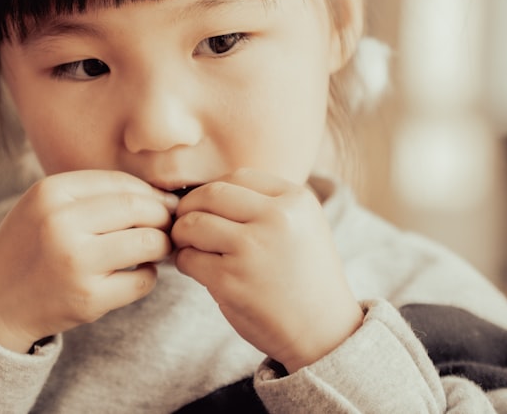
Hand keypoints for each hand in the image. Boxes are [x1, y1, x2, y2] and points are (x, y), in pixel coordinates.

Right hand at [0, 170, 176, 351]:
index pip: (121, 182)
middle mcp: (61, 224)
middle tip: (168, 225)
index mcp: (50, 192)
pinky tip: (137, 273)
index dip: (150, 192)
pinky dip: (149, 275)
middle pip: (139, 209)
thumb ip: (93, 194)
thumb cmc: (31, 247)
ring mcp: (75, 263)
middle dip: (163, 216)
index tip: (162, 203)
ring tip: (157, 247)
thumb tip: (159, 195)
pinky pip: (144, 280)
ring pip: (149, 242)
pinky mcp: (89, 298)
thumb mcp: (45, 205)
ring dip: (162, 245)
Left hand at [171, 169, 362, 372]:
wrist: (324, 331)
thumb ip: (266, 203)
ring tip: (190, 246)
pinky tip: (197, 269)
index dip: (216, 190)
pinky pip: (189, 258)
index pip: (238, 176)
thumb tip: (206, 191)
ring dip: (182, 234)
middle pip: (211, 194)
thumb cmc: (305, 276)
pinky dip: (185, 262)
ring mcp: (252, 248)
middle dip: (190, 207)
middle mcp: (276, 218)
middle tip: (186, 222)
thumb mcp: (303, 226)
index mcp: (296, 200)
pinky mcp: (230, 280)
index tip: (211, 207)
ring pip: (193, 223)